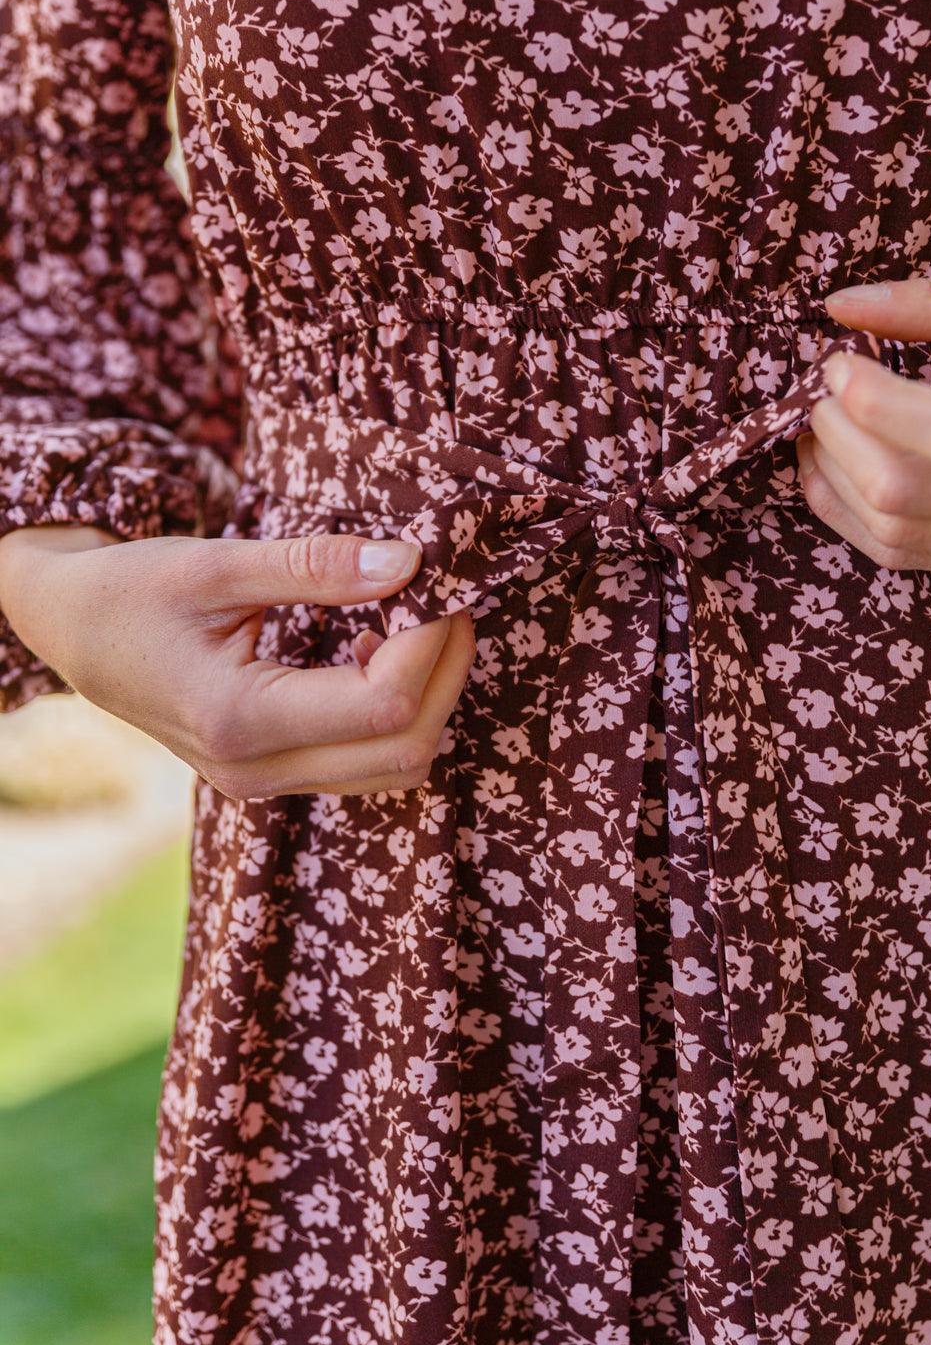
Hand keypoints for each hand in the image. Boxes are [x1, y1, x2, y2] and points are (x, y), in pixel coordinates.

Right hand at [0, 524, 474, 798]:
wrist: (69, 632)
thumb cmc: (131, 591)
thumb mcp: (216, 566)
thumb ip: (315, 566)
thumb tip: (411, 562)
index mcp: (239, 720)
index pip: (383, 702)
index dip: (429, 640)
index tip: (434, 577)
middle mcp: (255, 771)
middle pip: (407, 748)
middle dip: (446, 670)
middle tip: (447, 596)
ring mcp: (263, 783)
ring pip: (396, 767)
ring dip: (428, 695)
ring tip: (413, 619)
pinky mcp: (271, 775)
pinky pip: (367, 764)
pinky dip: (396, 713)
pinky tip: (371, 648)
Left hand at [795, 276, 930, 572]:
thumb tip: (840, 306)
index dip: (879, 402)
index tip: (843, 363)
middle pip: (906, 490)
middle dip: (838, 437)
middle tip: (821, 393)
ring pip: (895, 532)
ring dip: (831, 479)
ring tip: (817, 428)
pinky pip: (906, 556)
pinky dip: (848, 515)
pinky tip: (832, 469)